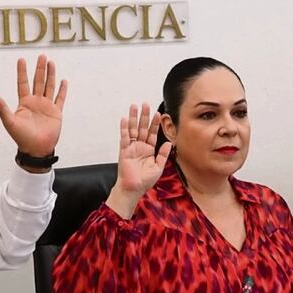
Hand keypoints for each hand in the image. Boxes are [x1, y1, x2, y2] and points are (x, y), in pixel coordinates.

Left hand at [0, 55, 67, 157]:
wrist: (36, 149)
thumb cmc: (21, 137)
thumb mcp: (9, 121)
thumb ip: (2, 107)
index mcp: (24, 103)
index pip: (23, 83)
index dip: (22, 72)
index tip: (21, 59)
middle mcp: (36, 102)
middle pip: (38, 81)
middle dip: (40, 69)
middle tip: (41, 56)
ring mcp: (47, 106)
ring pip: (49, 87)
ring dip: (50, 75)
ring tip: (51, 63)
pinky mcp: (56, 112)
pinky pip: (60, 99)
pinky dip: (62, 90)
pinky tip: (63, 81)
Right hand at [105, 103, 171, 218]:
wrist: (134, 189)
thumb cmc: (145, 180)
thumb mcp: (158, 167)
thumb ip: (163, 154)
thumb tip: (168, 142)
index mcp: (148, 149)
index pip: (151, 133)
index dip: (154, 123)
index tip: (158, 113)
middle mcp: (139, 146)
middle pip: (142, 128)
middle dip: (144, 116)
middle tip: (145, 104)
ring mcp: (131, 147)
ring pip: (133, 129)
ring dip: (133, 118)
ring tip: (134, 106)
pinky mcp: (124, 151)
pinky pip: (124, 138)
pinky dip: (124, 129)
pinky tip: (125, 119)